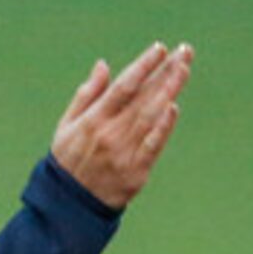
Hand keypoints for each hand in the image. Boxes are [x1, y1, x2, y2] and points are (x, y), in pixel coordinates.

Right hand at [50, 41, 193, 209]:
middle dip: (165, 72)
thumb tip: (104, 65)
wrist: (70, 204)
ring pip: (151, 116)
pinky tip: (174, 107)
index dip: (142, 66)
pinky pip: (153, 145)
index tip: (159, 49)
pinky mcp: (137, 170)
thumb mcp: (67, 125)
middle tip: (185, 52)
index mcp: (92, 120)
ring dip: (170, 91)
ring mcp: (124, 152)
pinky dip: (164, 126)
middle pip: (142, 97)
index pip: (122, 87)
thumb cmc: (69, 159)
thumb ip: (87, 94)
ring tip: (185, 69)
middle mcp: (109, 133)